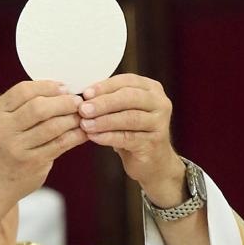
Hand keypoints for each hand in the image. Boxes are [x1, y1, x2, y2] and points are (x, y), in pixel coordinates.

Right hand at [0, 81, 85, 238]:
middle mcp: (3, 129)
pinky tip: (82, 132)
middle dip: (63, 102)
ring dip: (71, 119)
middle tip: (78, 102)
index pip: (23, 90)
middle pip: (39, 108)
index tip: (65, 88)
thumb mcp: (4, 122)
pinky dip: (75, 136)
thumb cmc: (5, 146)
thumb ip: (24, 105)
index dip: (48, 86)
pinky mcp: (32, 162)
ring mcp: (17, 148)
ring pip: (52, 126)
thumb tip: (63, 89)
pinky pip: (59, 144)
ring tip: (81, 117)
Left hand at [78, 74, 186, 205]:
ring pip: (129, 118)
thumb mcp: (124, 112)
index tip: (86, 93)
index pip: (127, 81)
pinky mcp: (153, 143)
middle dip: (104, 103)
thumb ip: (110, 101)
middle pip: (129, 98)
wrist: (154, 163)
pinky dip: (108, 137)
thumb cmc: (134, 133)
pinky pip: (128, 138)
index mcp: (151, 89)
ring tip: (85, 124)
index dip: (105, 86)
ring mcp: (159, 124)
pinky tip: (94, 137)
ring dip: (104, 121)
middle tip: (83, 109)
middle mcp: (160, 103)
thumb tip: (83, 96)